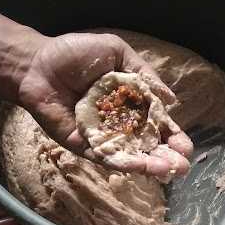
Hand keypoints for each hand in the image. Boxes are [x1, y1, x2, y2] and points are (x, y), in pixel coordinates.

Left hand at [17, 32, 193, 177]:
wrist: (38, 63)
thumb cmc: (76, 54)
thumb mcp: (117, 54)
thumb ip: (144, 75)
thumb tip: (172, 99)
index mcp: (132, 103)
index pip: (157, 124)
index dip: (172, 136)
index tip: (185, 147)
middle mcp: (120, 124)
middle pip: (148, 145)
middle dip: (167, 156)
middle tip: (184, 165)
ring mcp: (102, 137)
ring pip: (131, 155)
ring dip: (151, 165)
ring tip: (169, 170)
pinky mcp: (84, 146)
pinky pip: (106, 157)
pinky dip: (124, 162)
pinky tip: (141, 166)